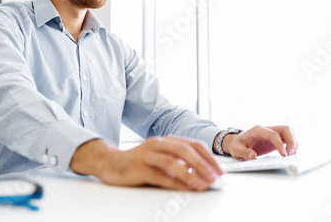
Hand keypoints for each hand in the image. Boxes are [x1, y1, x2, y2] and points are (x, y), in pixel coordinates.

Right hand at [70, 136, 222, 190]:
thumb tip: (203, 175)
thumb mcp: (161, 159)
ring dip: (189, 174)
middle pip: (184, 150)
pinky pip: (158, 176)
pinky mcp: (138, 168)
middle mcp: (157, 144)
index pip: (193, 144)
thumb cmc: (140, 163)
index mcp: (166, 140)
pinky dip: (173, 183)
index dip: (208, 157)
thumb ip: (179, 164)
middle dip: (202, 165)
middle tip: (213, 178)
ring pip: (171, 162)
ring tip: (200, 185)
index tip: (219, 171)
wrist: (111, 163)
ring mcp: (146, 155)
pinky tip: (182, 189)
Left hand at [223, 125, 297, 159]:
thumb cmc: (237, 145)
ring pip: (288, 132)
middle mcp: (267, 129)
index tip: (284, 155)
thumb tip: (252, 156)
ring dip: (293, 142)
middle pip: (285, 128)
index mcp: (258, 130)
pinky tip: (290, 153)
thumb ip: (244, 152)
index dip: (280, 144)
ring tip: (292, 155)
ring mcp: (272, 133)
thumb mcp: (236, 149)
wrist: (237, 143)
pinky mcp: (276, 139)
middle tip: (291, 154)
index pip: (273, 134)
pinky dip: (292, 144)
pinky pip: (287, 138)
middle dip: (291, 140)